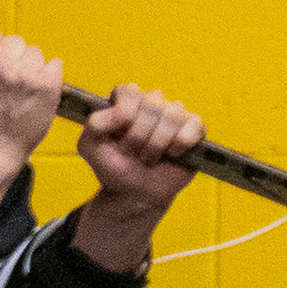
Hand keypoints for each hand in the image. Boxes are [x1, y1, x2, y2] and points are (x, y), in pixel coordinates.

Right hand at [0, 27, 62, 163]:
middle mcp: (0, 65)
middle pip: (16, 41)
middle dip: (13, 56)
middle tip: (9, 76)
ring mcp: (26, 74)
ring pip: (36, 52)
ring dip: (31, 66)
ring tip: (22, 87)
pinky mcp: (48, 84)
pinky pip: (54, 64)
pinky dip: (49, 75)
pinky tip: (38, 89)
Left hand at [71, 82, 199, 275]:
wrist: (135, 196)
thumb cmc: (111, 170)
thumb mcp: (90, 151)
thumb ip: (94, 130)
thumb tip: (107, 117)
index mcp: (127, 104)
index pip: (129, 91)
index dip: (125, 112)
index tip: (117, 131)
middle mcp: (153, 105)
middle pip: (152, 107)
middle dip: (139, 138)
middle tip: (134, 156)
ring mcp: (176, 116)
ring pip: (171, 118)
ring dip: (157, 145)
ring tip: (150, 160)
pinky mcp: (196, 132)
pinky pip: (194, 127)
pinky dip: (182, 143)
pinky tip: (173, 154)